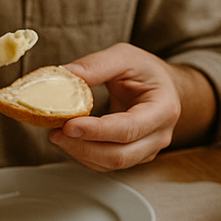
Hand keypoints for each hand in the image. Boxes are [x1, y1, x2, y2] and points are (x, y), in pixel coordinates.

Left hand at [49, 43, 190, 170]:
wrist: (162, 87)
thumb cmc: (146, 72)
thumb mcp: (125, 57)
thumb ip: (97, 64)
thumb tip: (65, 75)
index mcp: (163, 109)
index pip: (129, 128)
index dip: (97, 130)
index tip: (69, 125)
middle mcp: (159, 135)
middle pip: (119, 155)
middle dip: (83, 147)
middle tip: (57, 132)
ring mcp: (147, 150)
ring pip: (110, 164)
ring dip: (80, 152)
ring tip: (58, 134)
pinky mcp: (133, 156)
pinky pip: (106, 164)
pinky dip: (84, 155)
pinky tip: (70, 140)